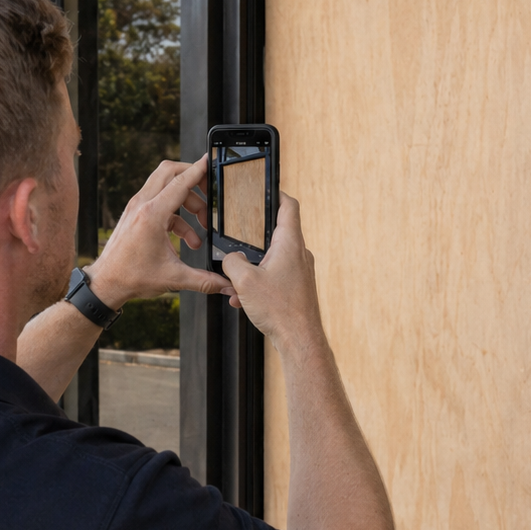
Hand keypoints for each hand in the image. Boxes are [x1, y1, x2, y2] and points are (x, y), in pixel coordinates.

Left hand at [88, 156, 231, 307]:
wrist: (106, 283)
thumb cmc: (131, 277)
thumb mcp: (173, 278)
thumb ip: (204, 280)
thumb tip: (224, 284)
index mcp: (152, 215)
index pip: (180, 182)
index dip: (198, 170)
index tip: (210, 161)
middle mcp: (142, 205)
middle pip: (169, 172)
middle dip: (192, 176)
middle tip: (209, 189)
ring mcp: (137, 207)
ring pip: (165, 186)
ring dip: (187, 200)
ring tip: (202, 224)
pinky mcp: (135, 214)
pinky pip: (160, 203)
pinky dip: (177, 214)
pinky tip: (187, 238)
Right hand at [219, 194, 325, 359]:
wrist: (299, 340)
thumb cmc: (280, 310)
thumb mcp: (245, 281)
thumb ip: (232, 262)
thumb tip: (230, 259)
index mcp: (290, 244)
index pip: (288, 206)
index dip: (275, 193)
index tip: (264, 189)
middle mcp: (299, 254)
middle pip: (277, 232)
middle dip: (254, 236)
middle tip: (238, 235)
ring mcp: (300, 271)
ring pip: (272, 258)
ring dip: (253, 266)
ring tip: (236, 280)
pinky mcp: (297, 287)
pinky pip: (275, 276)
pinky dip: (259, 282)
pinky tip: (243, 299)